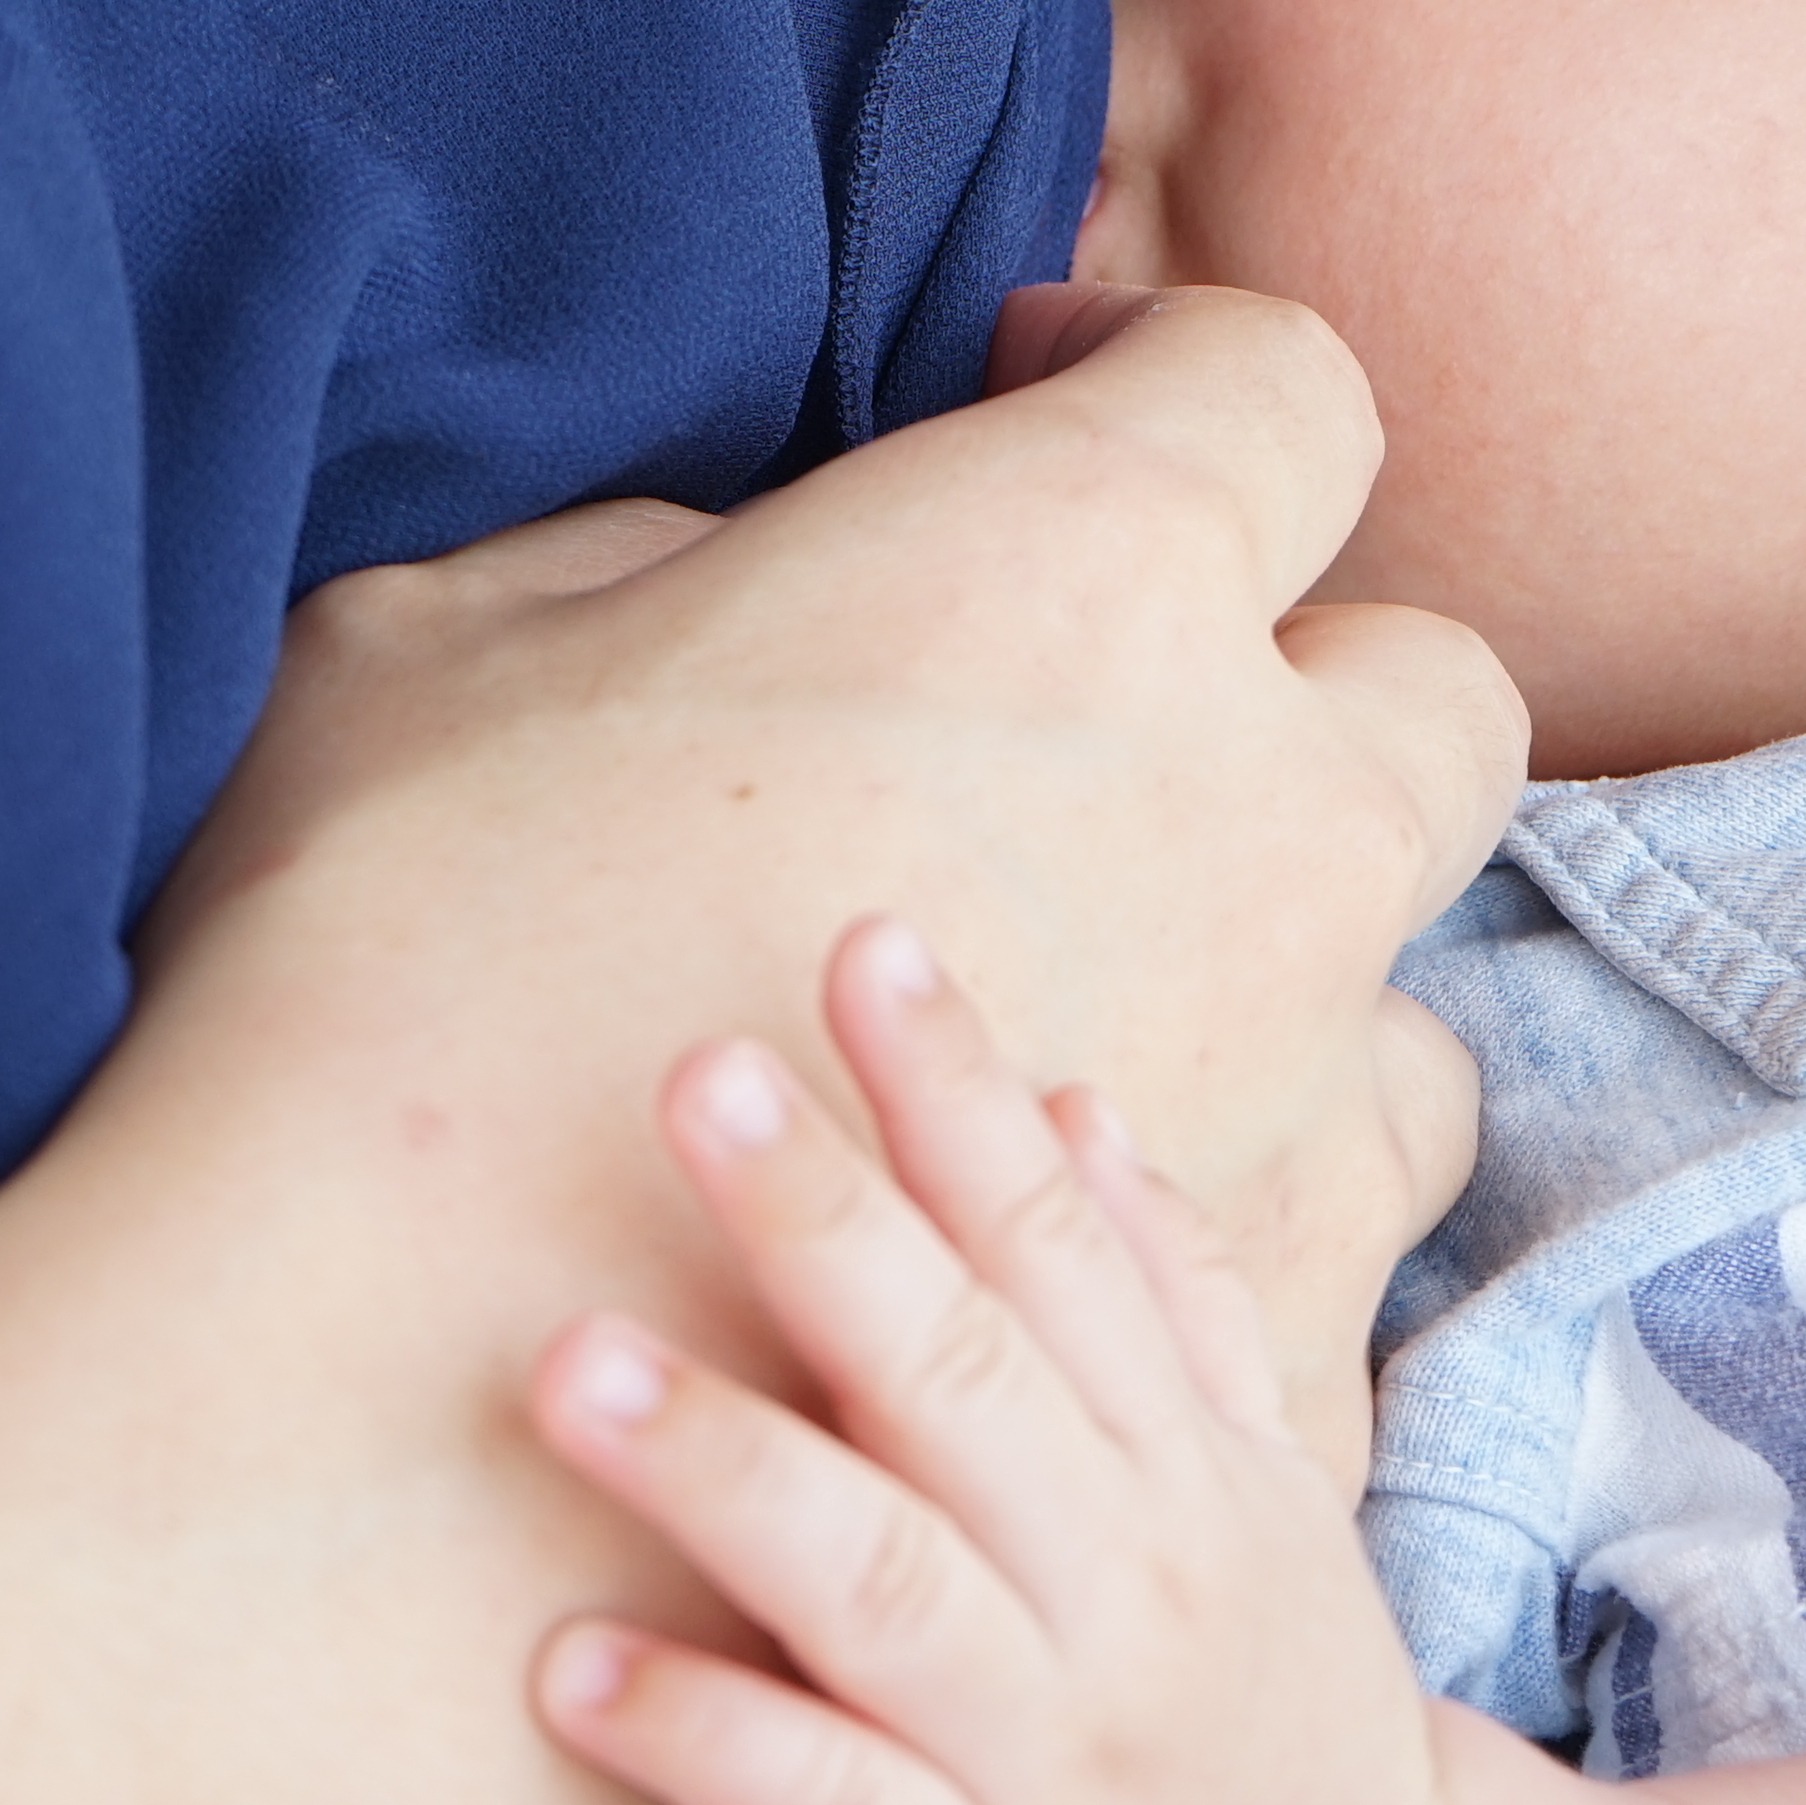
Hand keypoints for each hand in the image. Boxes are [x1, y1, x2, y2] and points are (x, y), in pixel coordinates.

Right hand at [133, 283, 1512, 1454]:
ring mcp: (1301, 1103)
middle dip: (1313, 696)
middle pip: (1440, 695)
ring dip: (1295, 1010)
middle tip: (1107, 751)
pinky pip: (1325, 1271)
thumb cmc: (365, 978)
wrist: (367, 1427)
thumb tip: (737, 574)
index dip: (1159, 378)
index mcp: (1085, 573)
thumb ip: (650, 554)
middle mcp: (1264, 819)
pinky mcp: (1280, 1356)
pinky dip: (1214, 1267)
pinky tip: (1045, 1292)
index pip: (1281, 386)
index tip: (1037, 412)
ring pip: (1421, 1009)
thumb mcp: (436, 637)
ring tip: (1087, 1068)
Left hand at [519, 919, 1470, 1804]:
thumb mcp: (1257, 1493)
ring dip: (725, 1463)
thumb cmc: (1256, 1700)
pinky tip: (566, 1664)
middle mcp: (1121, 1588)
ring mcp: (1040, 1753)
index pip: (1061, 1246)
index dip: (959, 1093)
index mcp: (1180, 1469)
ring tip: (568, 1359)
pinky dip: (701, 1734)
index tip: (861, 941)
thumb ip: (1167, 1299)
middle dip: (830, 1221)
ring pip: (880, 1586)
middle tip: (694, 1078)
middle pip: (969, 1379)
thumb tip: (1073, 1099)